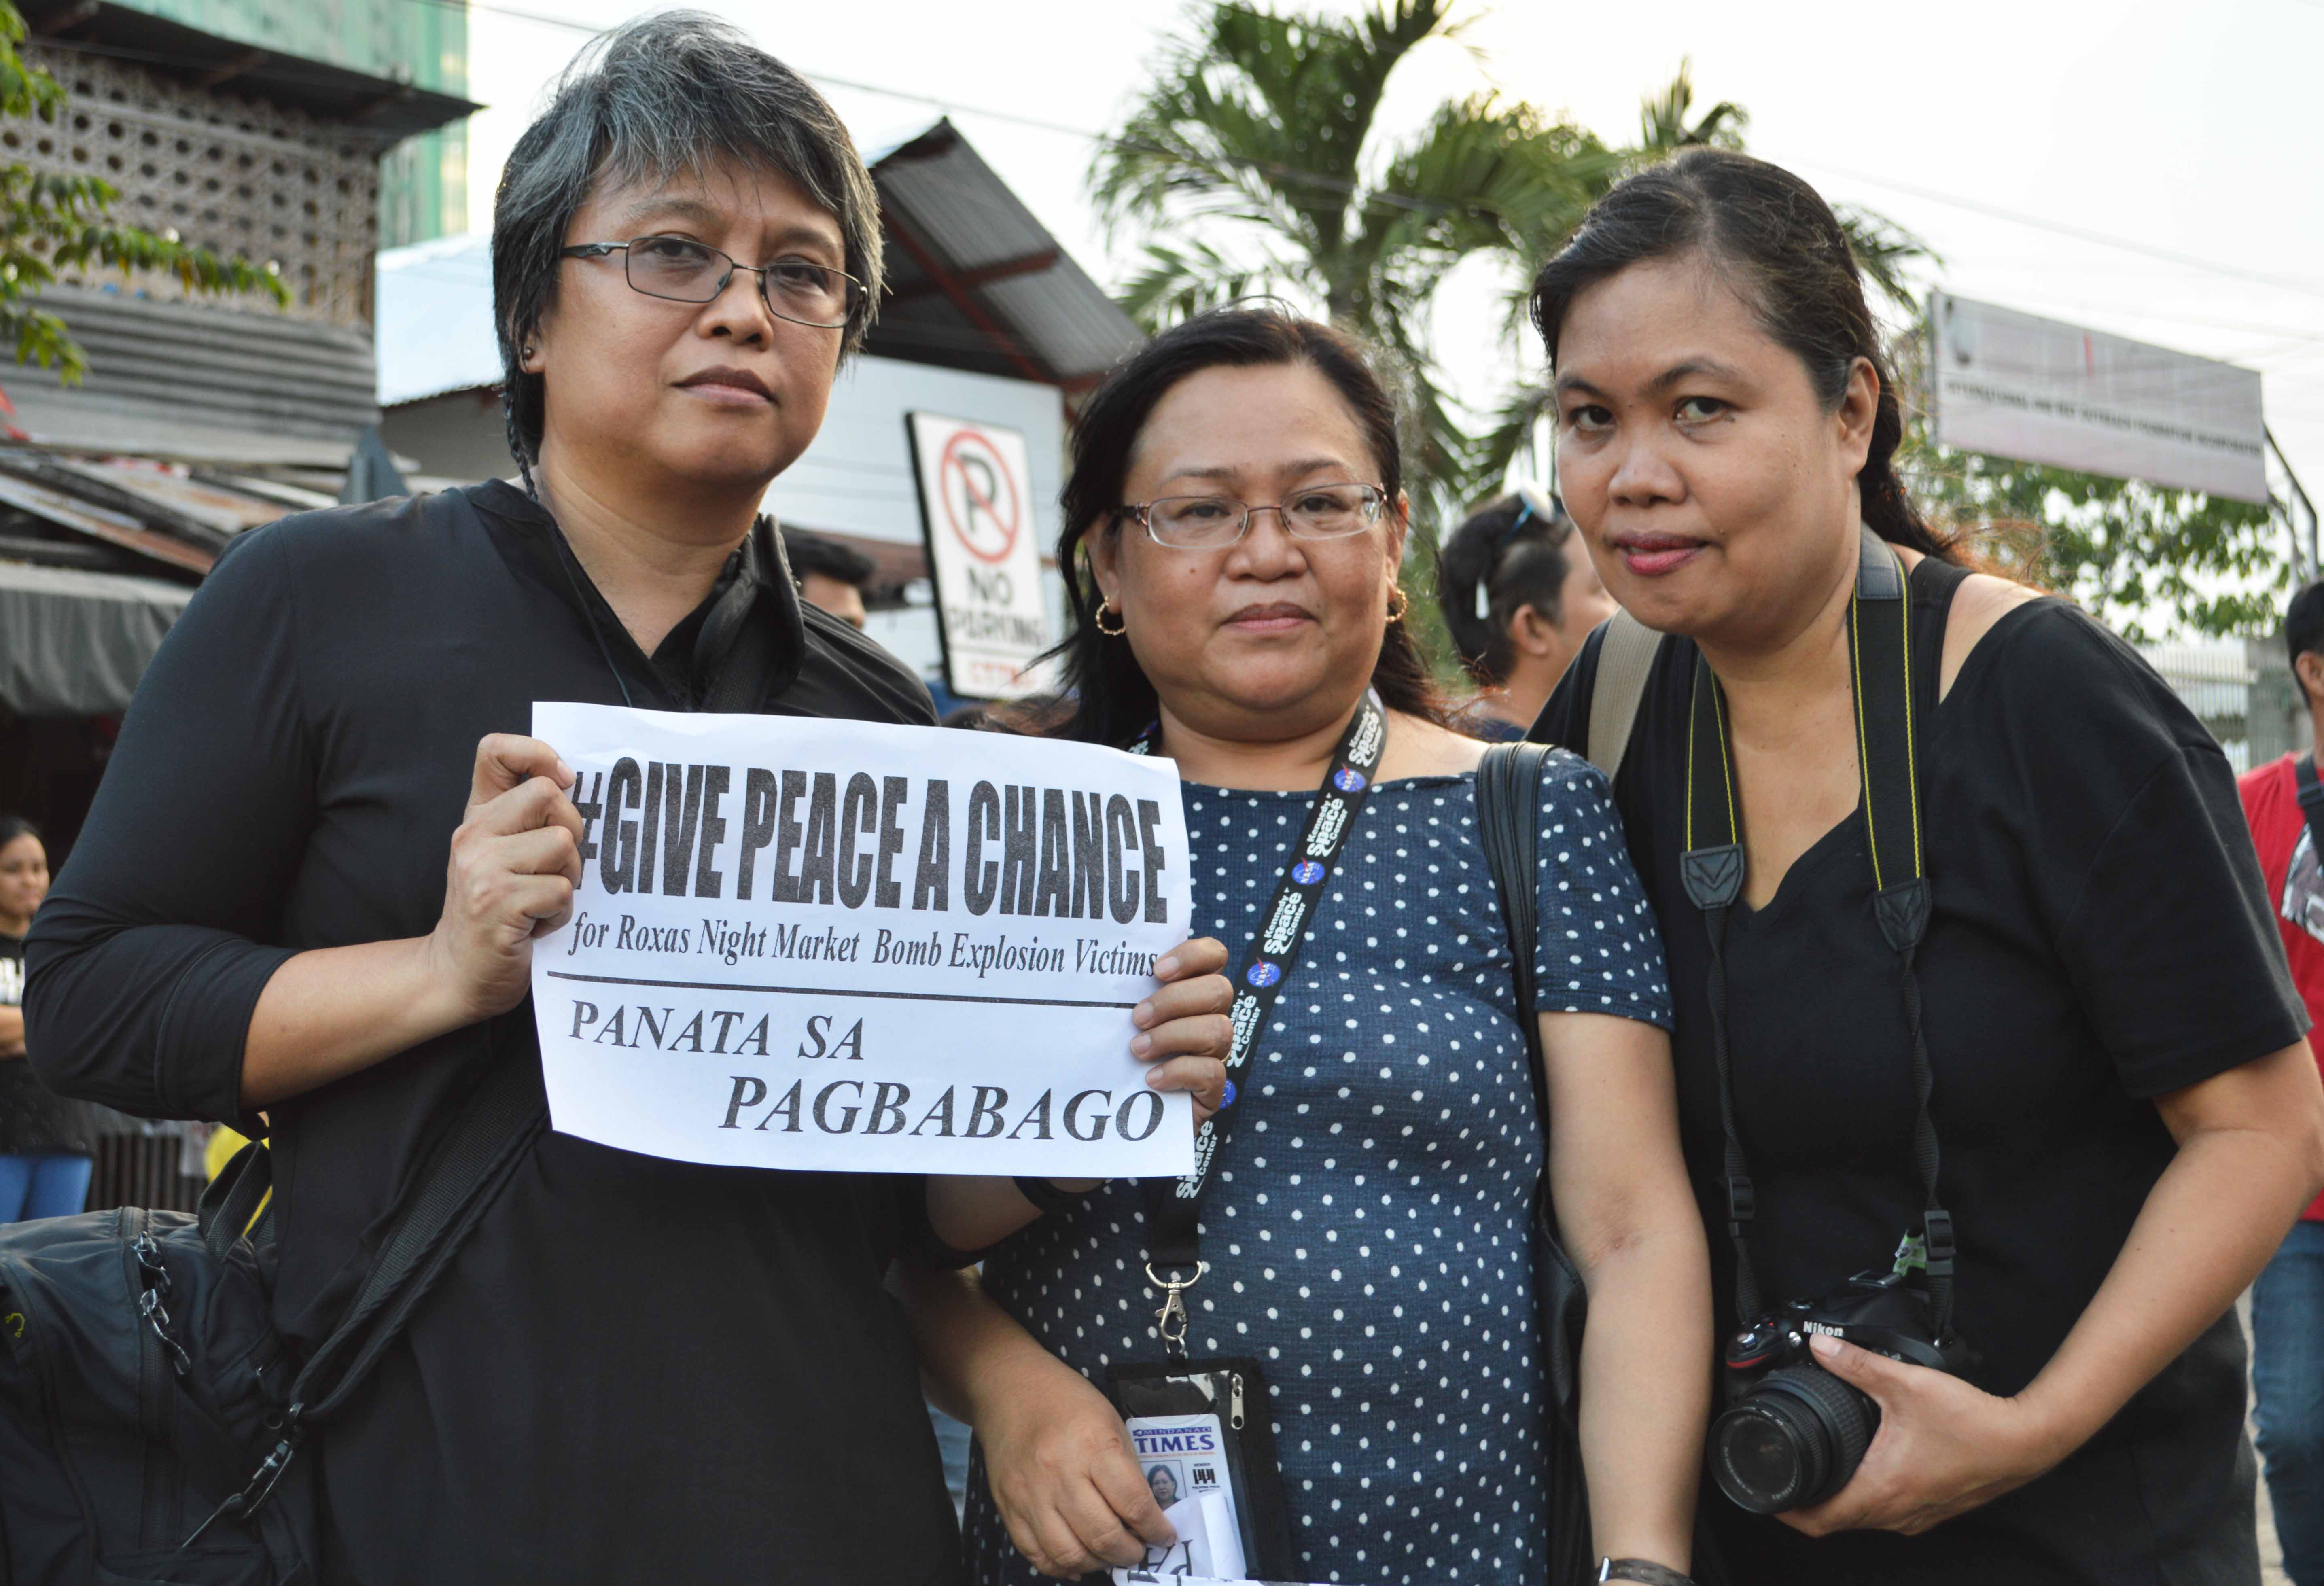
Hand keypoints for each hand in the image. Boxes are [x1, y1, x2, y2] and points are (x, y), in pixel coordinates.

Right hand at [425, 734, 584, 1024]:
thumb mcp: (503, 856)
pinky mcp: (497, 902)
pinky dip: (560, 913)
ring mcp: (482, 867)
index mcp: (477, 817)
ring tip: (540, 900)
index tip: (562, 779)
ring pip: (563, 845)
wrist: (458, 973)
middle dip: (571, 832)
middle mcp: (473, 835)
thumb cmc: (495, 913)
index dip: (537, 754)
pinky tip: (535, 925)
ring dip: (567, 879)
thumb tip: (569, 781)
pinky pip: (561, 891)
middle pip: (549, 796)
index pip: (496, 751)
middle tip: (553, 869)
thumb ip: (527, 819)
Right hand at [976, 1348, 1174, 1577]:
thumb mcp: (1111, 1422)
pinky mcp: (1008, 1507)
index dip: (1156, 1529)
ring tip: (1110, 1555)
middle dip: (1130, 1553)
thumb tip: (1146, 1516)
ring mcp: (1029, 1494)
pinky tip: (1079, 1560)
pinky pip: (1036, 1554)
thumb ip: (1127, 1469)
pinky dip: (1062, 1566)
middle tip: (1139, 1550)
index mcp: (1093, 1445)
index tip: (1164, 1536)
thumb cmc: (1068, 1402)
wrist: (1010, 1389)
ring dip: (1098, 1564)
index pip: (1133, 1504)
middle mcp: (1059, 1473)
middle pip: (1102, 1535)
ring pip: (1069, 1553)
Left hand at [1130, 936, 1233, 1124]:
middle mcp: (1211, 1016)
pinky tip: (1151, 1078)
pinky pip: (1211, 1072)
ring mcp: (1215, 1053)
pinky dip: (1177, 1071)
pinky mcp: (1213, 1089)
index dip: (1193, 956)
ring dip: (1172, 1036)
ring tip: (1137, 1049)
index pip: (1215, 955)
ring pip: (1218, 1029)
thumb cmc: (1118, 1052)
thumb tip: (1103, 973)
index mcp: (1193, 990)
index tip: (1157, 970)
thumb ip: (1124, 993)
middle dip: (1175, 1000)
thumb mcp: (1119, 1017)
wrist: (1119, 1111)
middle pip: (1219, 990)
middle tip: (1138, 1018)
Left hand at [1780, 1333, 2063, 1536]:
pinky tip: (1861, 1472)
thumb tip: (1820, 1345)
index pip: (1819, 1520)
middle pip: (1836, 1522)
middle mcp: (1897, 1513)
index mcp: (1882, 1491)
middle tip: (1783, 1476)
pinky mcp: (1933, 1509)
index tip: (1764, 1492)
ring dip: (1837, 1502)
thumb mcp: (1906, 1383)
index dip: (1785, 1510)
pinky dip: (1865, 1499)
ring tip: (1814, 1474)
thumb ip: (1858, 1363)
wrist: (2025, 1442)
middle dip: (1805, 1504)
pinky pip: (1887, 1513)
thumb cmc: (1972, 1421)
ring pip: (1863, 1519)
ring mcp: (1918, 1516)